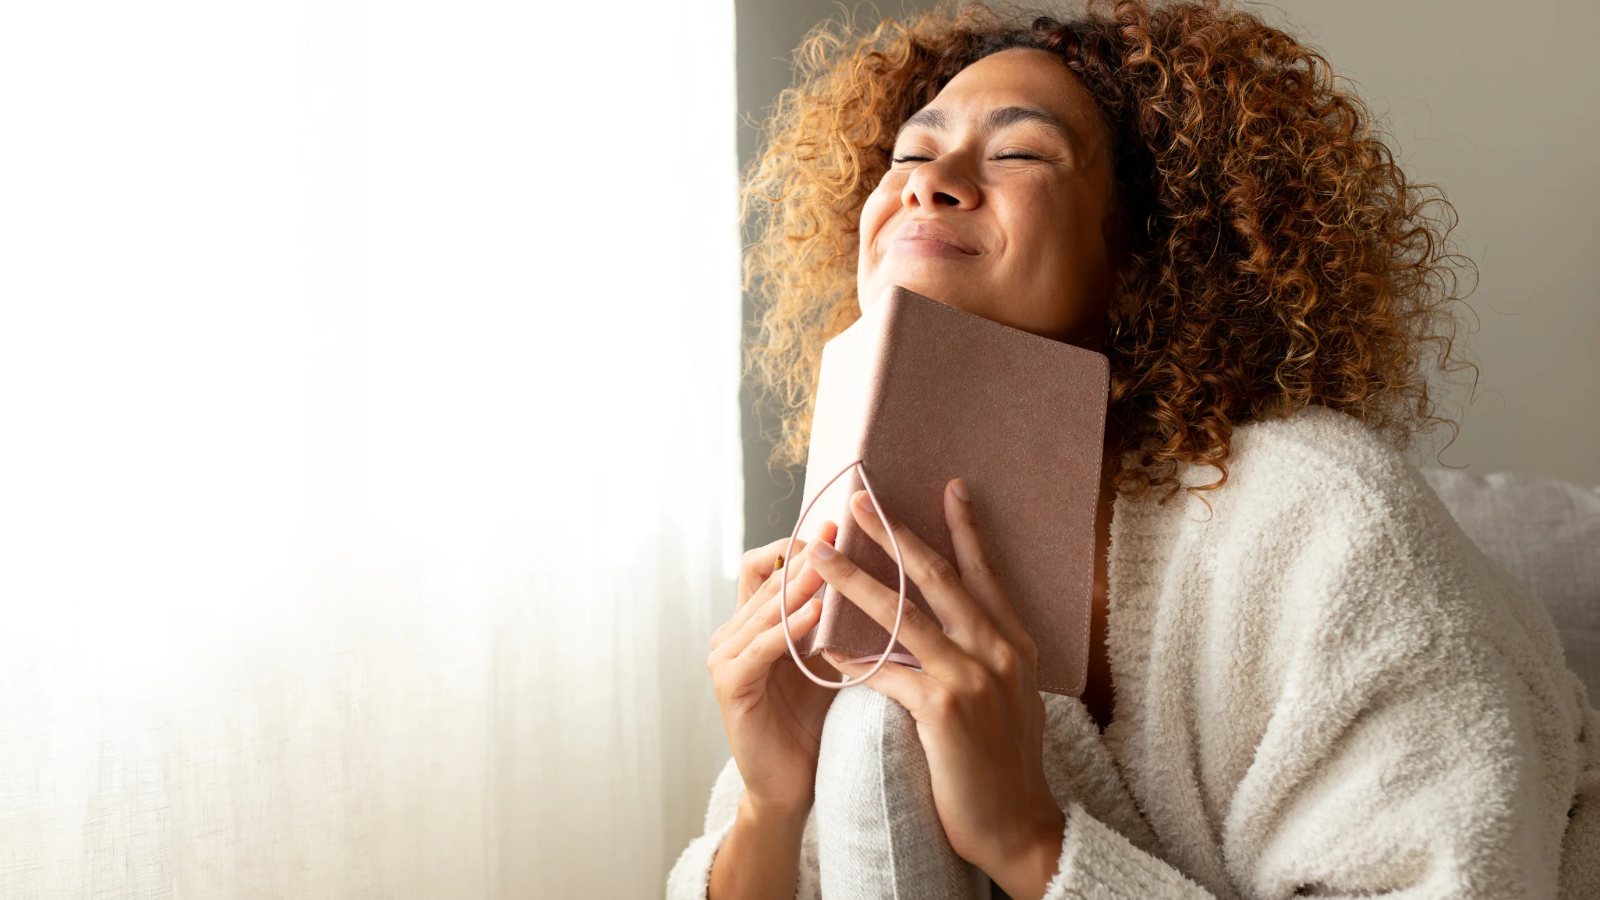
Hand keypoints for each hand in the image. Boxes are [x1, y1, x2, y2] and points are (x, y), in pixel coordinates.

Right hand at [708, 524, 842, 818]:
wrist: (794, 785)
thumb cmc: (816, 720)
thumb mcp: (828, 656)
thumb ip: (835, 617)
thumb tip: (874, 569)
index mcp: (754, 621)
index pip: (768, 564)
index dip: (799, 542)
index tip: (840, 524)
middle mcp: (732, 632)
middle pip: (766, 577)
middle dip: (805, 554)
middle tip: (839, 528)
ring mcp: (726, 657)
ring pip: (764, 607)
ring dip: (799, 584)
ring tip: (832, 562)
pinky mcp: (730, 685)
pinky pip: (760, 647)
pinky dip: (788, 628)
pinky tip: (817, 613)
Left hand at [809, 480, 1065, 899]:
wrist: (1019, 826)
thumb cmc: (1003, 764)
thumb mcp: (1008, 695)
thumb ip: (984, 654)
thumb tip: (955, 623)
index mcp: (1015, 642)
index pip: (983, 573)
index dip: (965, 528)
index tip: (949, 486)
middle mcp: (998, 650)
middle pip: (937, 577)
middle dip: (893, 535)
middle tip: (859, 501)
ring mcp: (973, 677)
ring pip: (903, 614)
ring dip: (855, 580)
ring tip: (820, 555)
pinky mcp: (945, 709)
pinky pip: (885, 672)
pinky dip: (851, 657)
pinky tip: (821, 644)